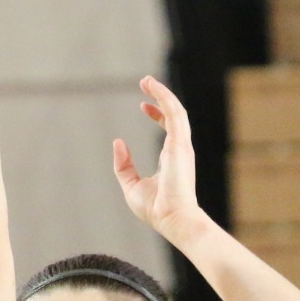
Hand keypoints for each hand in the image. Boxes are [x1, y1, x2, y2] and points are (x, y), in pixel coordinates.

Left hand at [113, 76, 204, 239]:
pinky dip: (164, 98)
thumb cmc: (156, 209)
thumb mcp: (131, 185)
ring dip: (162, 93)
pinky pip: (174, 113)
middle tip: (146, 82)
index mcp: (171, 158)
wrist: (172, 219)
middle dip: (161, 97)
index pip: (167, 128)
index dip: (156, 114)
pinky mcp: (180, 144)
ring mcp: (181, 145)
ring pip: (175, 110)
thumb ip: (124, 165)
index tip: (143, 105)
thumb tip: (118, 142)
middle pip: (173, 114)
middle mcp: (179, 149)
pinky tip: (153, 88)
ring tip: (147, 80)